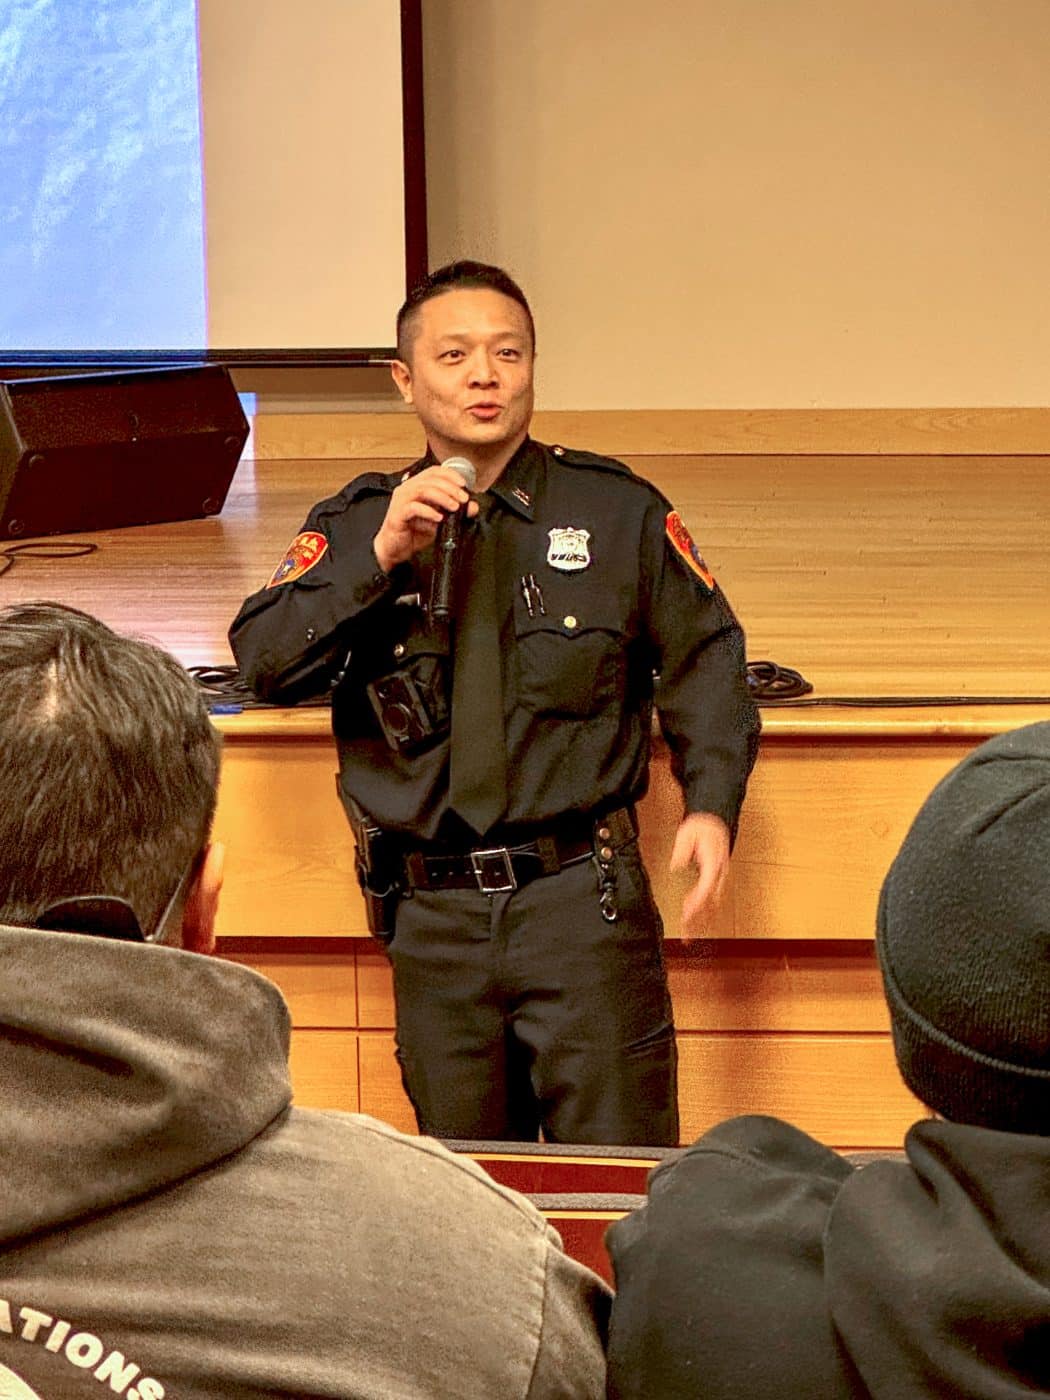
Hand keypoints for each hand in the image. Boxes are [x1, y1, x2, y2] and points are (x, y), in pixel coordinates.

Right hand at [373, 465, 478, 572]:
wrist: (395, 549)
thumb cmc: (414, 532)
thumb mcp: (440, 520)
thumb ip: (455, 511)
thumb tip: (472, 506)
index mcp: (416, 485)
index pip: (434, 471)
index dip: (450, 474)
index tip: (464, 484)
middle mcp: (407, 489)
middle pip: (431, 479)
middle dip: (450, 488)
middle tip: (463, 499)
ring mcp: (400, 500)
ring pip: (423, 490)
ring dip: (442, 497)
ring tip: (454, 507)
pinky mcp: (397, 514)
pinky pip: (413, 507)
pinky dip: (429, 511)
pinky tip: (438, 518)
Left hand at [669, 811, 730, 937]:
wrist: (715, 820)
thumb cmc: (702, 827)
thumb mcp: (687, 834)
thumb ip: (682, 850)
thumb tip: (676, 865)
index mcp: (714, 863)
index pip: (707, 888)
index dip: (697, 904)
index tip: (687, 915)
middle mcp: (720, 874)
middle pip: (712, 902)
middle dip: (699, 920)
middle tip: (686, 935)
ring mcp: (721, 877)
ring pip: (714, 904)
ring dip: (703, 920)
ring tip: (690, 936)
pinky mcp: (717, 879)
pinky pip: (713, 900)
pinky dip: (706, 913)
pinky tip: (696, 922)